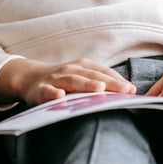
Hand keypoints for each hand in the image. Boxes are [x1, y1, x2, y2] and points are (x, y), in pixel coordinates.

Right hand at [0, 58, 134, 106]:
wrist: (30, 78)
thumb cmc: (63, 80)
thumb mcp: (81, 77)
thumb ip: (100, 83)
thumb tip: (127, 93)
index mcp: (83, 67)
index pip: (103, 73)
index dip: (118, 80)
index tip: (132, 90)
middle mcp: (71, 70)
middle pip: (92, 76)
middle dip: (110, 83)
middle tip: (125, 90)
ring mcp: (56, 79)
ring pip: (73, 81)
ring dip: (86, 84)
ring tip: (99, 89)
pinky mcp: (41, 90)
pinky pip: (47, 91)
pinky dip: (53, 93)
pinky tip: (60, 96)